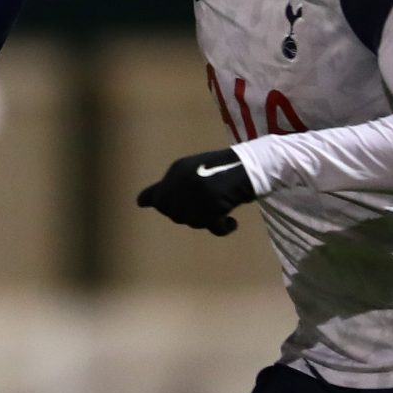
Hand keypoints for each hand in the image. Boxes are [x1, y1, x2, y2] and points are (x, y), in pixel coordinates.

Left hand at [136, 147, 254, 235]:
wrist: (251, 165)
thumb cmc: (223, 168)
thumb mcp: (191, 171)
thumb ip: (170, 186)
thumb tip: (140, 202)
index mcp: (176, 170)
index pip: (155, 197)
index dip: (158, 205)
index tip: (155, 209)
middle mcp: (182, 180)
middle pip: (173, 213)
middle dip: (186, 214)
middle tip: (207, 208)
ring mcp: (196, 192)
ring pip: (191, 221)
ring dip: (205, 220)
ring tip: (220, 210)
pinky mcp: (213, 203)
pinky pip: (212, 226)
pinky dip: (222, 228)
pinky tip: (231, 223)